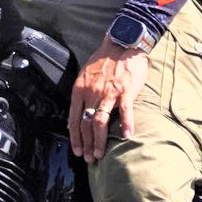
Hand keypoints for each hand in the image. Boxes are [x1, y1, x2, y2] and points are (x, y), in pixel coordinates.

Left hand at [67, 38, 149, 160]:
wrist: (123, 42)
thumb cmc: (106, 58)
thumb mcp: (86, 74)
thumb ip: (82, 93)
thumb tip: (79, 111)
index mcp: (80, 89)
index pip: (74, 119)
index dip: (75, 137)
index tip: (77, 150)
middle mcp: (92, 93)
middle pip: (85, 124)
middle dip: (85, 144)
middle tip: (88, 159)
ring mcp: (109, 93)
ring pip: (99, 122)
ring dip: (98, 141)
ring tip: (99, 154)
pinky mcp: (125, 91)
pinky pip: (124, 112)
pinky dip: (126, 125)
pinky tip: (127, 137)